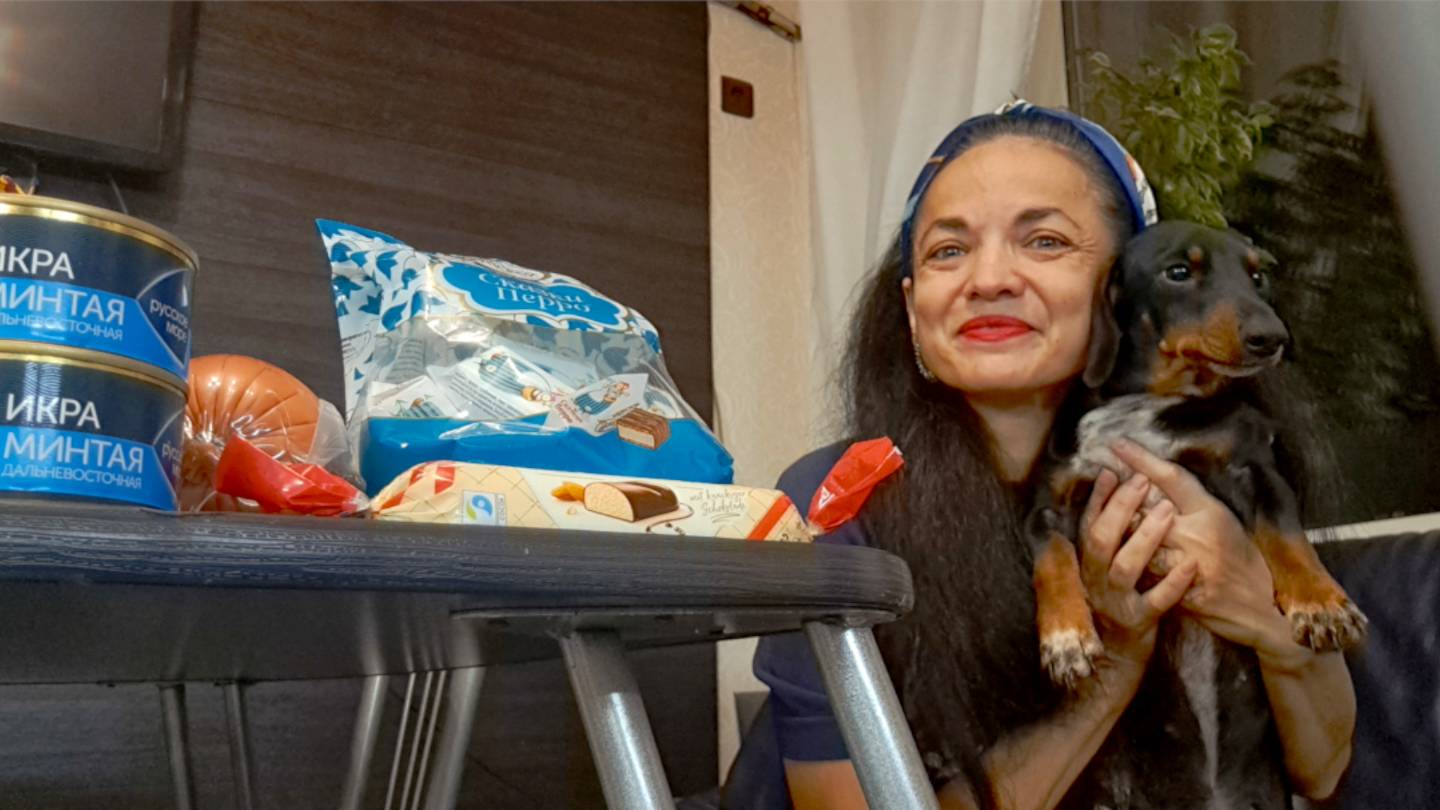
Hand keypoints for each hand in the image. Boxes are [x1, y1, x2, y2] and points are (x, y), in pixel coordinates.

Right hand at [1079, 468, 1196, 675]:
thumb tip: (1111, 494)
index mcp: (1088, 563)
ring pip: (1124, 566)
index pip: (1087, 523)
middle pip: (1101, 539)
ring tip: (1166, 511)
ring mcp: (1116, 601)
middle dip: (1121, 508)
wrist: (1116, 657)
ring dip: (1145, 537)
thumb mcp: (1103, 570)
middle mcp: (1095, 580)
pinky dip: (1173, 582)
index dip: (1098, 498)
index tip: (1111, 471)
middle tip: (1142, 481)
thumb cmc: (1116, 603)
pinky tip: (1190, 564)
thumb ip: (1107, 539)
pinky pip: (1156, 601)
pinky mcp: (1138, 622)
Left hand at [1111, 440, 1298, 661]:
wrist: (1260, 609)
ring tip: (1107, 527)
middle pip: (1146, 508)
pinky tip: (1119, 562)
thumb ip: (1190, 503)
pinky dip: (1135, 568)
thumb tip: (1152, 478)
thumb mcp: (1224, 521)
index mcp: (1212, 511)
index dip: (1141, 459)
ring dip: (1123, 535)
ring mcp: (1191, 564)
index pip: (1171, 477)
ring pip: (1141, 542)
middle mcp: (1200, 534)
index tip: (1116, 444)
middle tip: (1102, 485)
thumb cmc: (1241, 560)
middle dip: (1121, 499)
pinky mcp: (1185, 593)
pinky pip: (1148, 575)